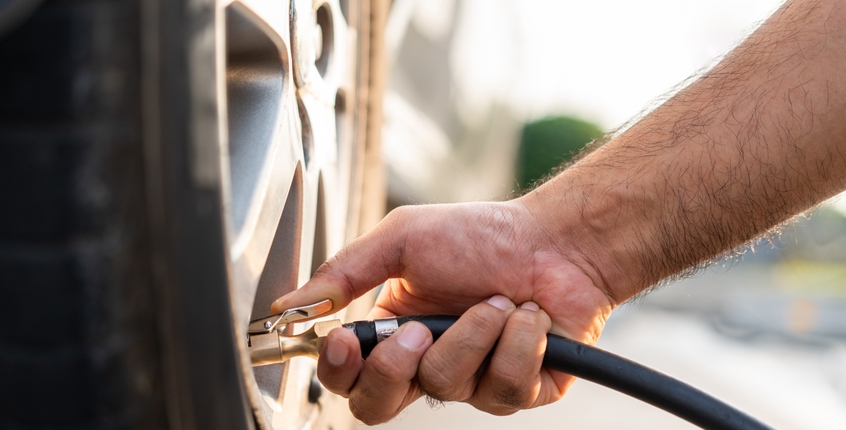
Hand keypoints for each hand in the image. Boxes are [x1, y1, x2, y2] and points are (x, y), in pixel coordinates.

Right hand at [271, 200, 615, 423]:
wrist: (557, 240)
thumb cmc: (484, 235)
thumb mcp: (403, 240)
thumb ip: (343, 273)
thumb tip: (287, 306)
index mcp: (393, 331)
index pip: (346, 376)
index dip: (337, 369)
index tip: (344, 340)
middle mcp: (428, 363)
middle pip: (378, 406)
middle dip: (395, 368)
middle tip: (421, 329)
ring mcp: (474, 382)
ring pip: (447, 387)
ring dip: (474, 333)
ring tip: (497, 300)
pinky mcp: (520, 392)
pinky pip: (505, 388)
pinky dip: (519, 342)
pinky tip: (530, 318)